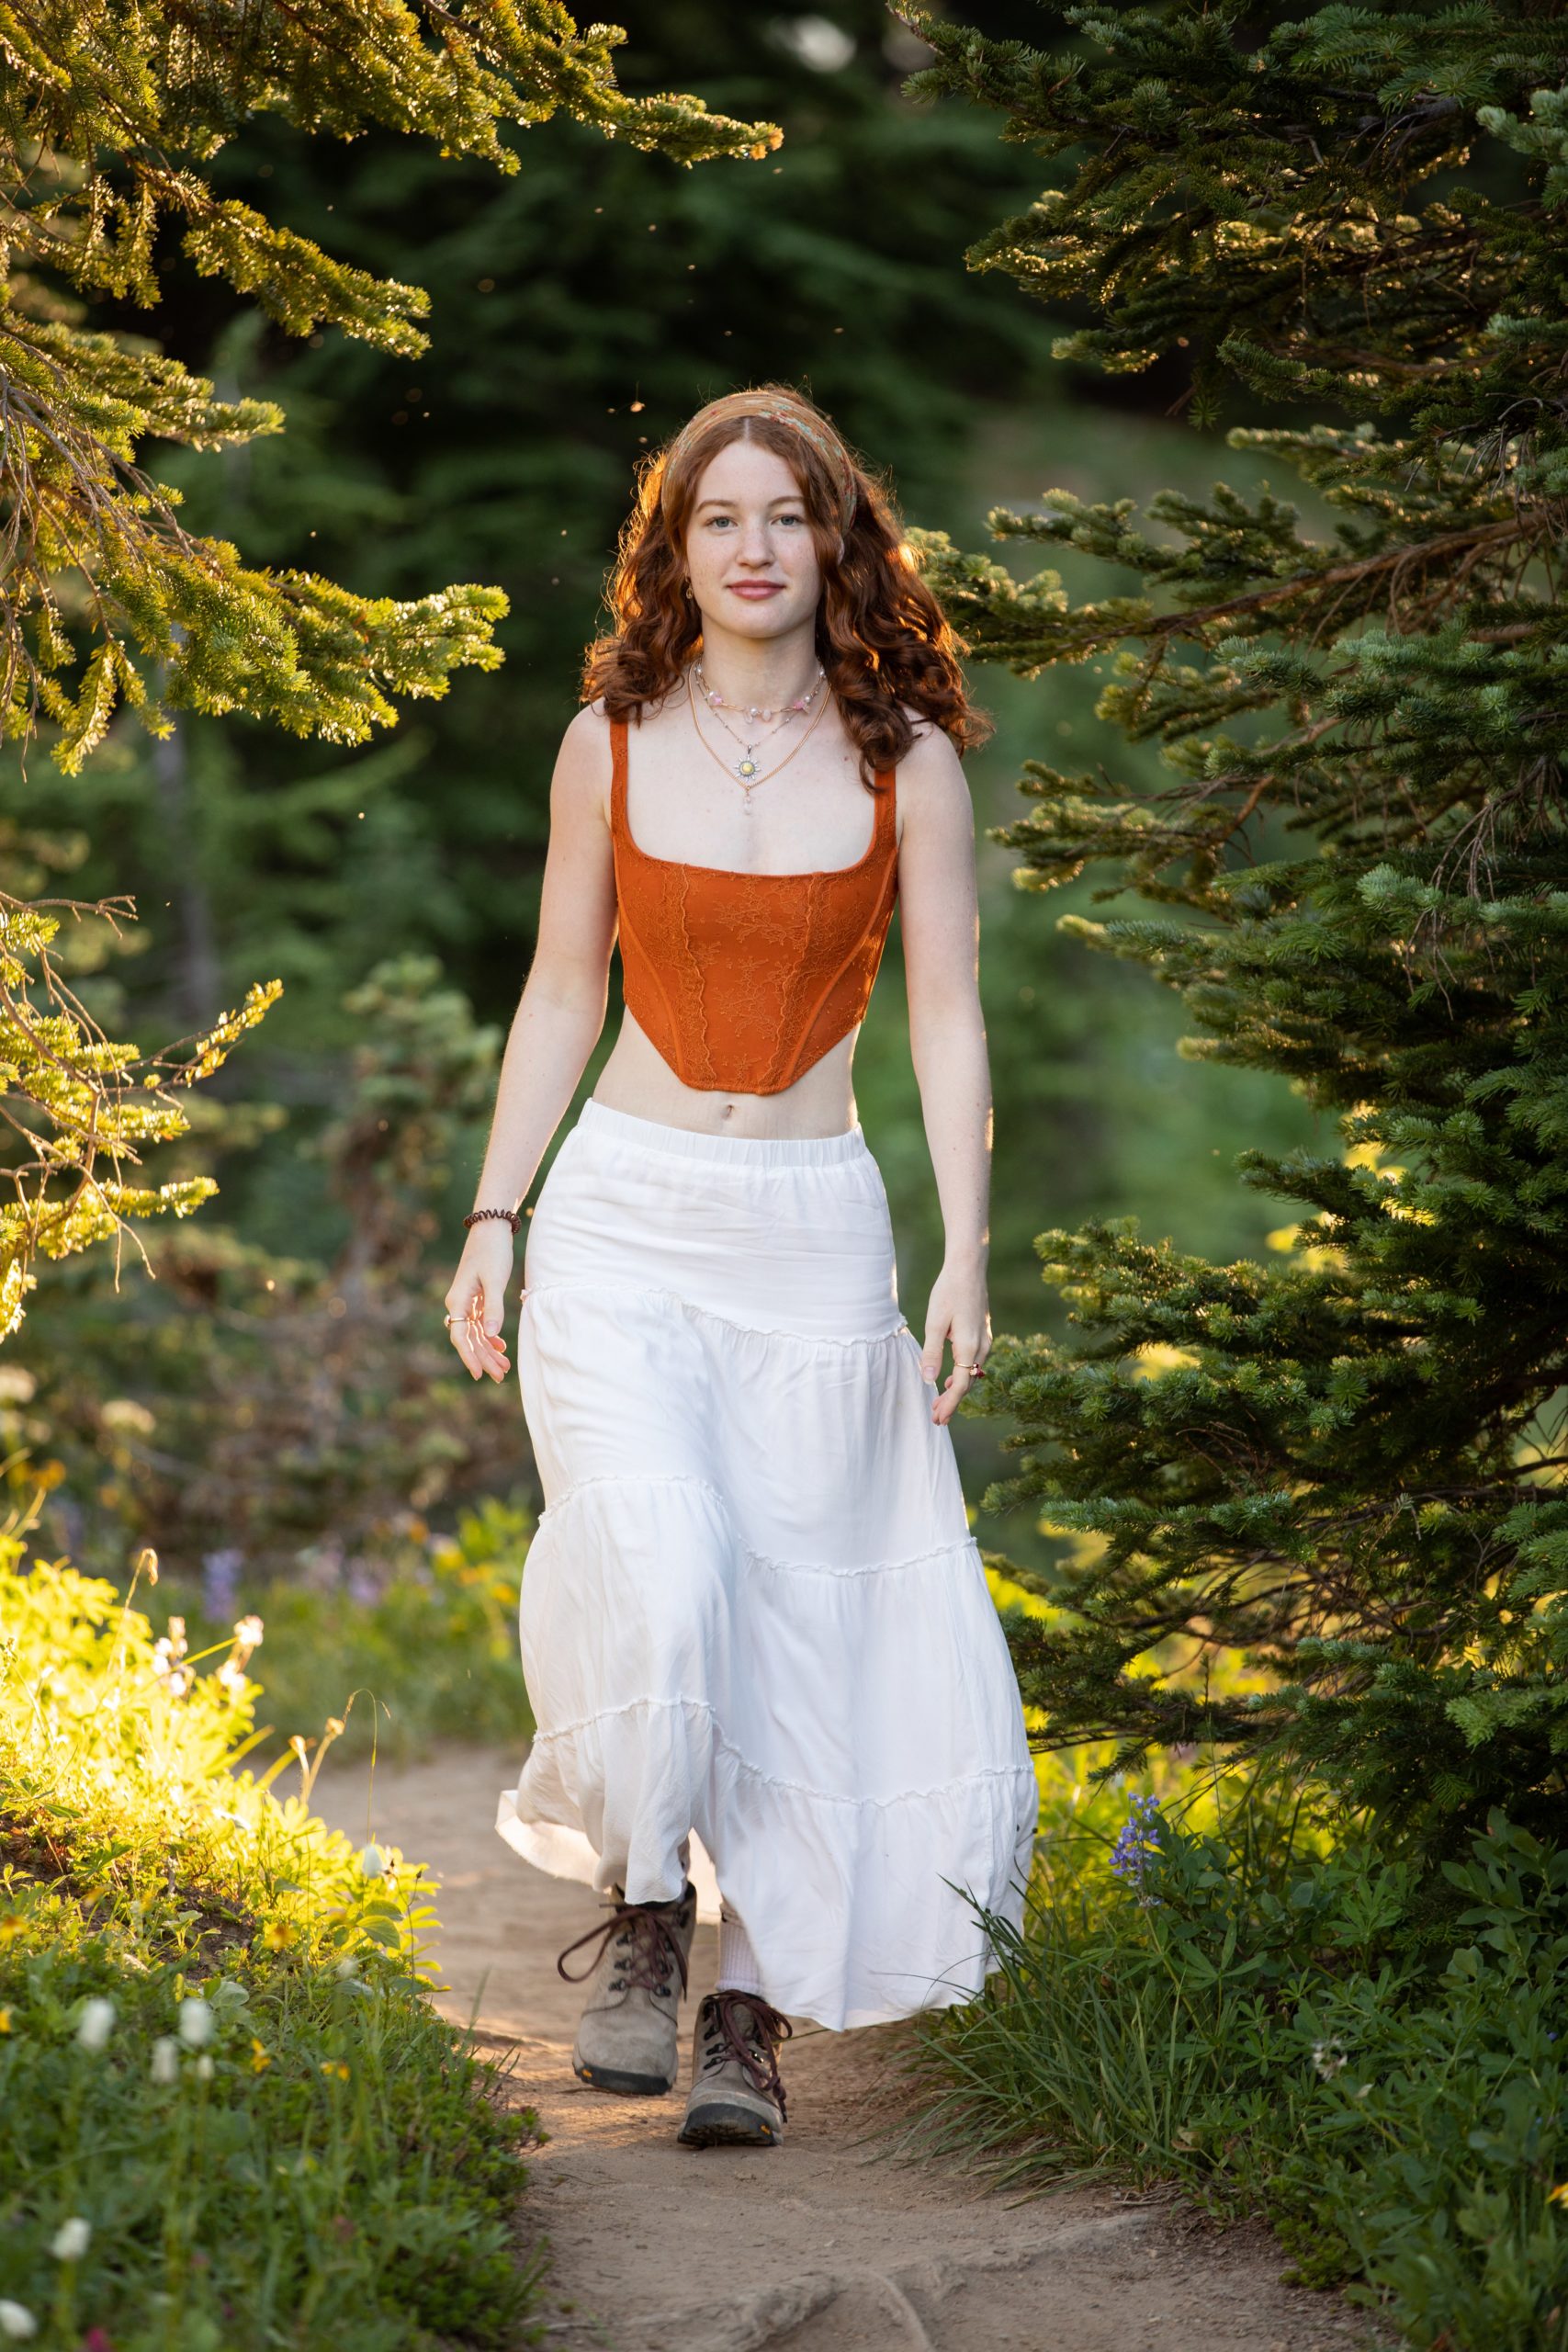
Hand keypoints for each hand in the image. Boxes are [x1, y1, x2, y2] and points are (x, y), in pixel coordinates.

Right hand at [444, 1224, 515, 1382]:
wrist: (491, 1228)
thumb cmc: (492, 1251)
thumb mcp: (495, 1280)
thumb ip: (493, 1308)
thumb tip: (490, 1335)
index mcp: (458, 1300)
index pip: (461, 1336)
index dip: (469, 1357)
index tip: (479, 1375)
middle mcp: (459, 1303)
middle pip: (469, 1339)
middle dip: (484, 1359)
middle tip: (501, 1377)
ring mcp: (467, 1301)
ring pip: (476, 1333)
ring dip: (489, 1350)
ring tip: (504, 1368)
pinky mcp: (477, 1297)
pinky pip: (481, 1323)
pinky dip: (491, 1336)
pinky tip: (501, 1346)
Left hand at [920, 1257, 990, 1427]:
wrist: (969, 1268)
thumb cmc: (949, 1292)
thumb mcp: (934, 1323)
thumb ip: (932, 1352)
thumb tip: (930, 1380)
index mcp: (970, 1346)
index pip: (961, 1385)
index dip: (949, 1404)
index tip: (938, 1419)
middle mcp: (982, 1346)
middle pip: (968, 1383)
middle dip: (952, 1402)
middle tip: (936, 1419)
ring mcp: (985, 1340)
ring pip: (972, 1374)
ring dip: (957, 1390)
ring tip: (939, 1403)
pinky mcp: (983, 1334)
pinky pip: (974, 1363)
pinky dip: (963, 1376)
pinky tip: (950, 1379)